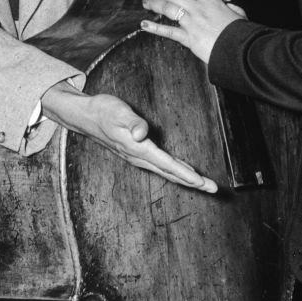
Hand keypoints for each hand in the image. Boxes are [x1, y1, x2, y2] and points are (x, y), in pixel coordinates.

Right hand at [41, 80, 216, 192]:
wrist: (87, 116)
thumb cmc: (104, 111)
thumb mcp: (118, 111)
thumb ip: (132, 122)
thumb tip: (142, 134)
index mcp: (138, 149)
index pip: (166, 164)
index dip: (184, 174)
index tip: (200, 182)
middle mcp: (140, 157)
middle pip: (171, 173)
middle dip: (193, 182)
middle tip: (214, 189)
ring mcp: (139, 157)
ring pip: (168, 172)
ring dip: (188, 179)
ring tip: (206, 185)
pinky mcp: (140, 153)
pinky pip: (163, 166)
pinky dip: (177, 171)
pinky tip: (186, 172)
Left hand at [141, 0, 244, 63]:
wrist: (241, 48)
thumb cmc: (242, 32)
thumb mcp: (239, 15)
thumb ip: (233, 8)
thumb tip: (231, 6)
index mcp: (211, 1)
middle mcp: (199, 9)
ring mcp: (192, 23)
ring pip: (169, 9)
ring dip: (155, 4)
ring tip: (145, 2)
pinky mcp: (189, 38)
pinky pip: (168, 32)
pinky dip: (155, 27)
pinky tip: (144, 24)